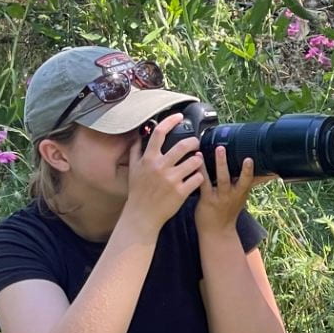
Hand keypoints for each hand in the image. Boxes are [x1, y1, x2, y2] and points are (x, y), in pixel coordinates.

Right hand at [121, 114, 204, 237]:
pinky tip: (198, 177)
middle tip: (196, 143)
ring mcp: (171, 179)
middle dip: (194, 141)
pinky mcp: (181, 192)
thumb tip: (137, 136)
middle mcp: (160, 167)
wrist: (142, 215)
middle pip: (183, 145)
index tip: (179, 117)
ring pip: (195, 161)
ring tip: (198, 161)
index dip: (171, 121)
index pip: (159, 133)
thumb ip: (135, 151)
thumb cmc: (138, 193)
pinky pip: (198, 178)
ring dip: (199, 159)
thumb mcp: (133, 170)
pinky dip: (200, 176)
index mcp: (148, 159)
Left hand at [193, 145, 277, 233]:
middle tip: (246, 155)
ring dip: (221, 163)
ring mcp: (221, 197)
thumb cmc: (228, 212)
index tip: (255, 159)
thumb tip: (268, 172)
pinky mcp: (207, 199)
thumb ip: (250, 183)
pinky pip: (204, 183)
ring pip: (223, 178)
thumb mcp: (242, 197)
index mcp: (242, 192)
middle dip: (243, 168)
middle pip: (241, 179)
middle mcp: (234, 194)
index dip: (254, 170)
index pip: (251, 179)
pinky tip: (197, 161)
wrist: (217, 232)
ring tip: (220, 149)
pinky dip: (201, 171)